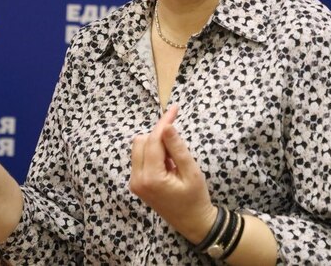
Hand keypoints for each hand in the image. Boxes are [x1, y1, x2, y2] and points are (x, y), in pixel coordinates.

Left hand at [129, 103, 216, 242]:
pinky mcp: (136, 182)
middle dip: (159, 135)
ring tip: (174, 159)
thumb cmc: (196, 198)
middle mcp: (137, 179)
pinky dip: (153, 153)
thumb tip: (166, 126)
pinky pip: (140, 157)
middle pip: (142, 141)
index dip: (164, 123)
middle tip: (178, 142)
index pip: (153, 140)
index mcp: (151, 177)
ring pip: (139, 147)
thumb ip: (178, 148)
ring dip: (156, 144)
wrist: (192, 222)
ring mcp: (134, 182)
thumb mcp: (191, 172)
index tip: (175, 109)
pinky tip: (168, 164)